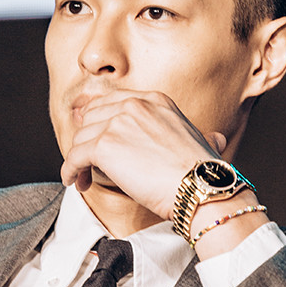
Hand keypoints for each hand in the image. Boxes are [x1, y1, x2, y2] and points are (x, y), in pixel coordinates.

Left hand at [60, 90, 226, 220]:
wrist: (200, 186)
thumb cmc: (203, 172)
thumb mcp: (202, 140)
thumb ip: (199, 134)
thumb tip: (215, 139)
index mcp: (154, 100)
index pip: (111, 103)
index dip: (99, 123)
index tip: (96, 140)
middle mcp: (134, 105)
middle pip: (91, 118)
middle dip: (87, 140)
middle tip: (89, 162)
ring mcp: (117, 123)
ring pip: (80, 138)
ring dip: (78, 159)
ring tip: (84, 177)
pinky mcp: (104, 145)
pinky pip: (74, 156)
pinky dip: (70, 170)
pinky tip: (75, 181)